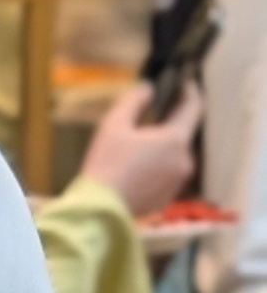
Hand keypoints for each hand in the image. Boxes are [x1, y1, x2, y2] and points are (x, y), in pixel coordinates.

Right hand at [75, 82, 201, 218]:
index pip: (193, 108)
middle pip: (180, 135)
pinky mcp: (167, 197)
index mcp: (175, 139)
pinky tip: (134, 172)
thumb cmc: (106, 163)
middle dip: (167, 127)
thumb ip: (134, 101)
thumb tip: (148, 88)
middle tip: (146, 124)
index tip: (184, 84)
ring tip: (135, 152)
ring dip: (160, 149)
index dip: (190, 92)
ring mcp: (178, 181)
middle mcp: (185, 160)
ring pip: (173, 156)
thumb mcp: (113, 125)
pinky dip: (155, 169)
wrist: (99, 209)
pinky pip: (166, 176)